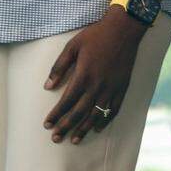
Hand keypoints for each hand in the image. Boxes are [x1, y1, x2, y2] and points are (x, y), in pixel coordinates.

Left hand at [42, 11, 146, 144]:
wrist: (123, 29)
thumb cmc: (95, 36)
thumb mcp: (72, 47)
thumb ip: (59, 67)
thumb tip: (47, 86)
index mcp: (83, 76)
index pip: (66, 101)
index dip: (56, 115)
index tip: (47, 124)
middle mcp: (97, 86)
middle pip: (79, 112)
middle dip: (66, 126)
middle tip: (56, 138)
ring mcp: (111, 89)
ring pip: (95, 115)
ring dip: (84, 129)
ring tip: (74, 140)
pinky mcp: (122, 88)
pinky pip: (113, 110)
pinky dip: (105, 121)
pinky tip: (97, 129)